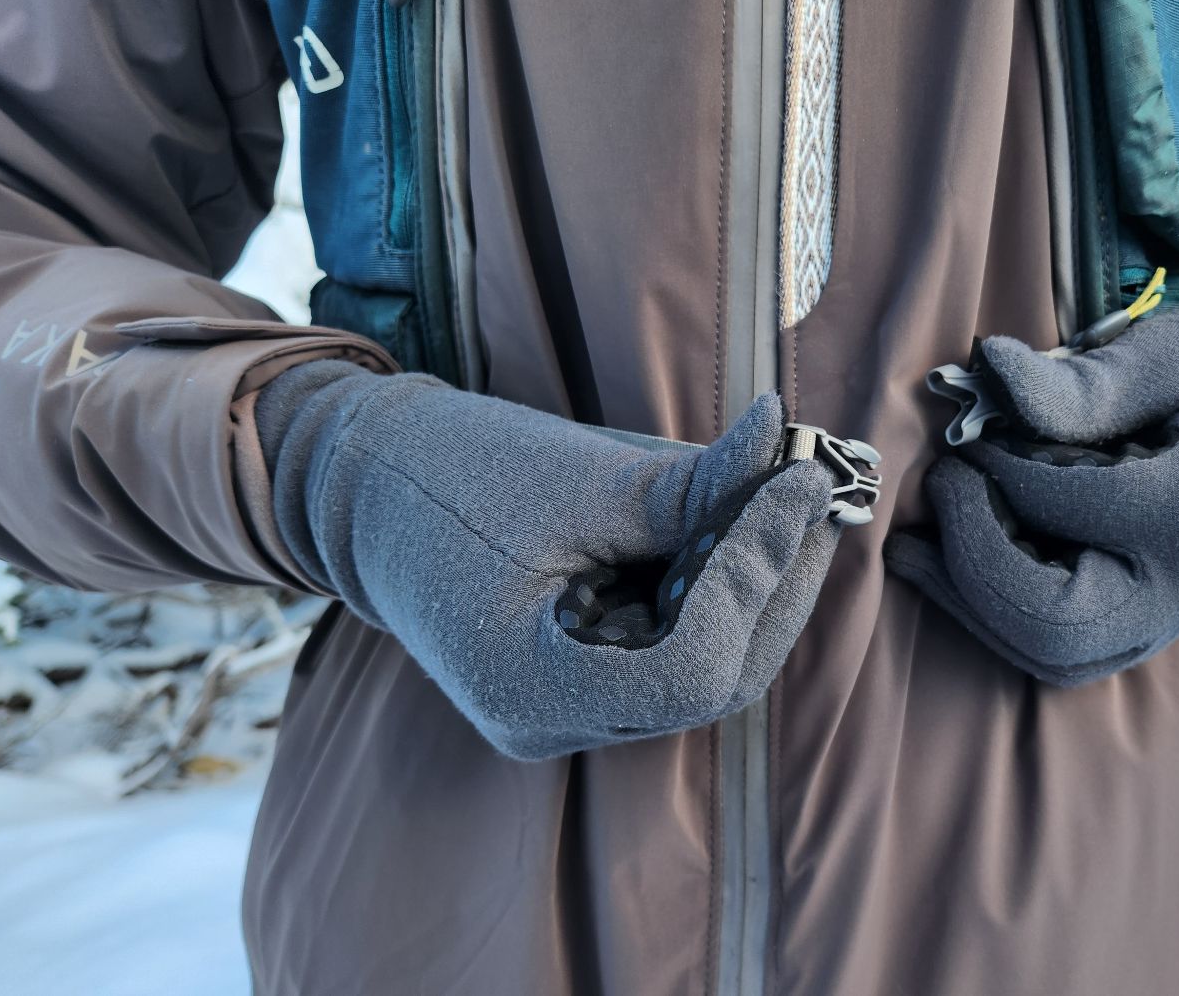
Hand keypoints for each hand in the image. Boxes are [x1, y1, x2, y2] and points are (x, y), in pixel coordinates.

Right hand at [257, 364, 843, 759]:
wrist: (363, 485)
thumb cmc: (448, 473)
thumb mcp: (575, 474)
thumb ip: (692, 485)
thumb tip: (793, 456)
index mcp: (531, 689)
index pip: (693, 670)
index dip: (756, 576)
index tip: (799, 485)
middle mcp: (553, 722)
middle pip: (716, 678)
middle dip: (776, 580)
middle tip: (815, 488)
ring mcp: (567, 710)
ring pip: (708, 667)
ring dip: (757, 584)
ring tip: (786, 496)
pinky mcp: (581, 679)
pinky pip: (677, 648)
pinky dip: (717, 588)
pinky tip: (737, 524)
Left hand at [886, 272, 1178, 686]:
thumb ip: (1086, 381)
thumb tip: (986, 375)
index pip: (1067, 509)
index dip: (997, 467)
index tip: (967, 425)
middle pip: (1057, 628)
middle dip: (974, 566)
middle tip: (937, 495)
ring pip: (1056, 656)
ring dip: (976, 605)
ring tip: (916, 545)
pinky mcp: (1160, 614)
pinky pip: (1071, 645)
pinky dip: (1006, 612)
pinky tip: (960, 558)